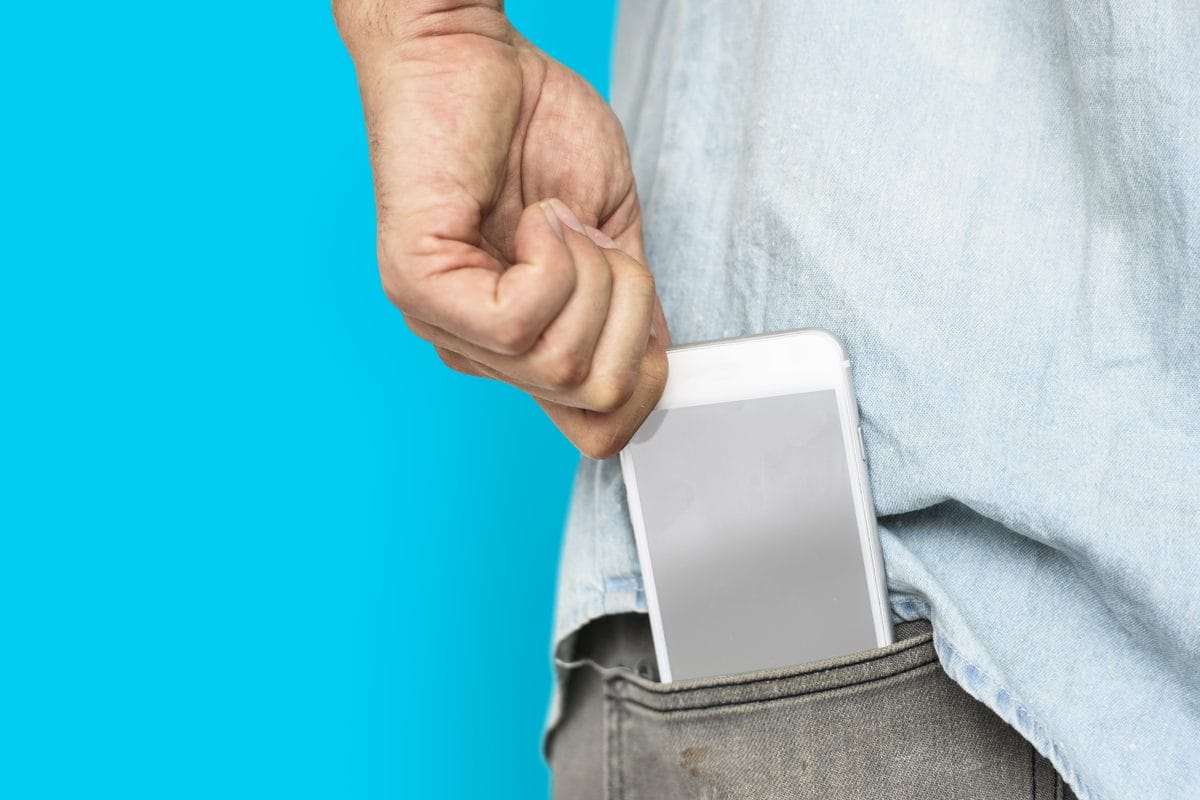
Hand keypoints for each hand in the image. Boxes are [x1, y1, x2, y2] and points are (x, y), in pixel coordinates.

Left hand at [334, 0, 669, 457]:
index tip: (649, 322)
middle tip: (594, 241)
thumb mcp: (608, 235)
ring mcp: (444, 323)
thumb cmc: (530, 128)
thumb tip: (655, 364)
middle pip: (592, 397)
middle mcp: (479, 348)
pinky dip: (554, 259)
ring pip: (561, 362)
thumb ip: (628, 309)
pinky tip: (535, 217)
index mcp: (522, 342)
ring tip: (556, 217)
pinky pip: (520, 320)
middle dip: (625, 311)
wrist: (470, 54)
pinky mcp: (421, 287)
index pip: (592, 429)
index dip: (643, 388)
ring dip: (589, 274)